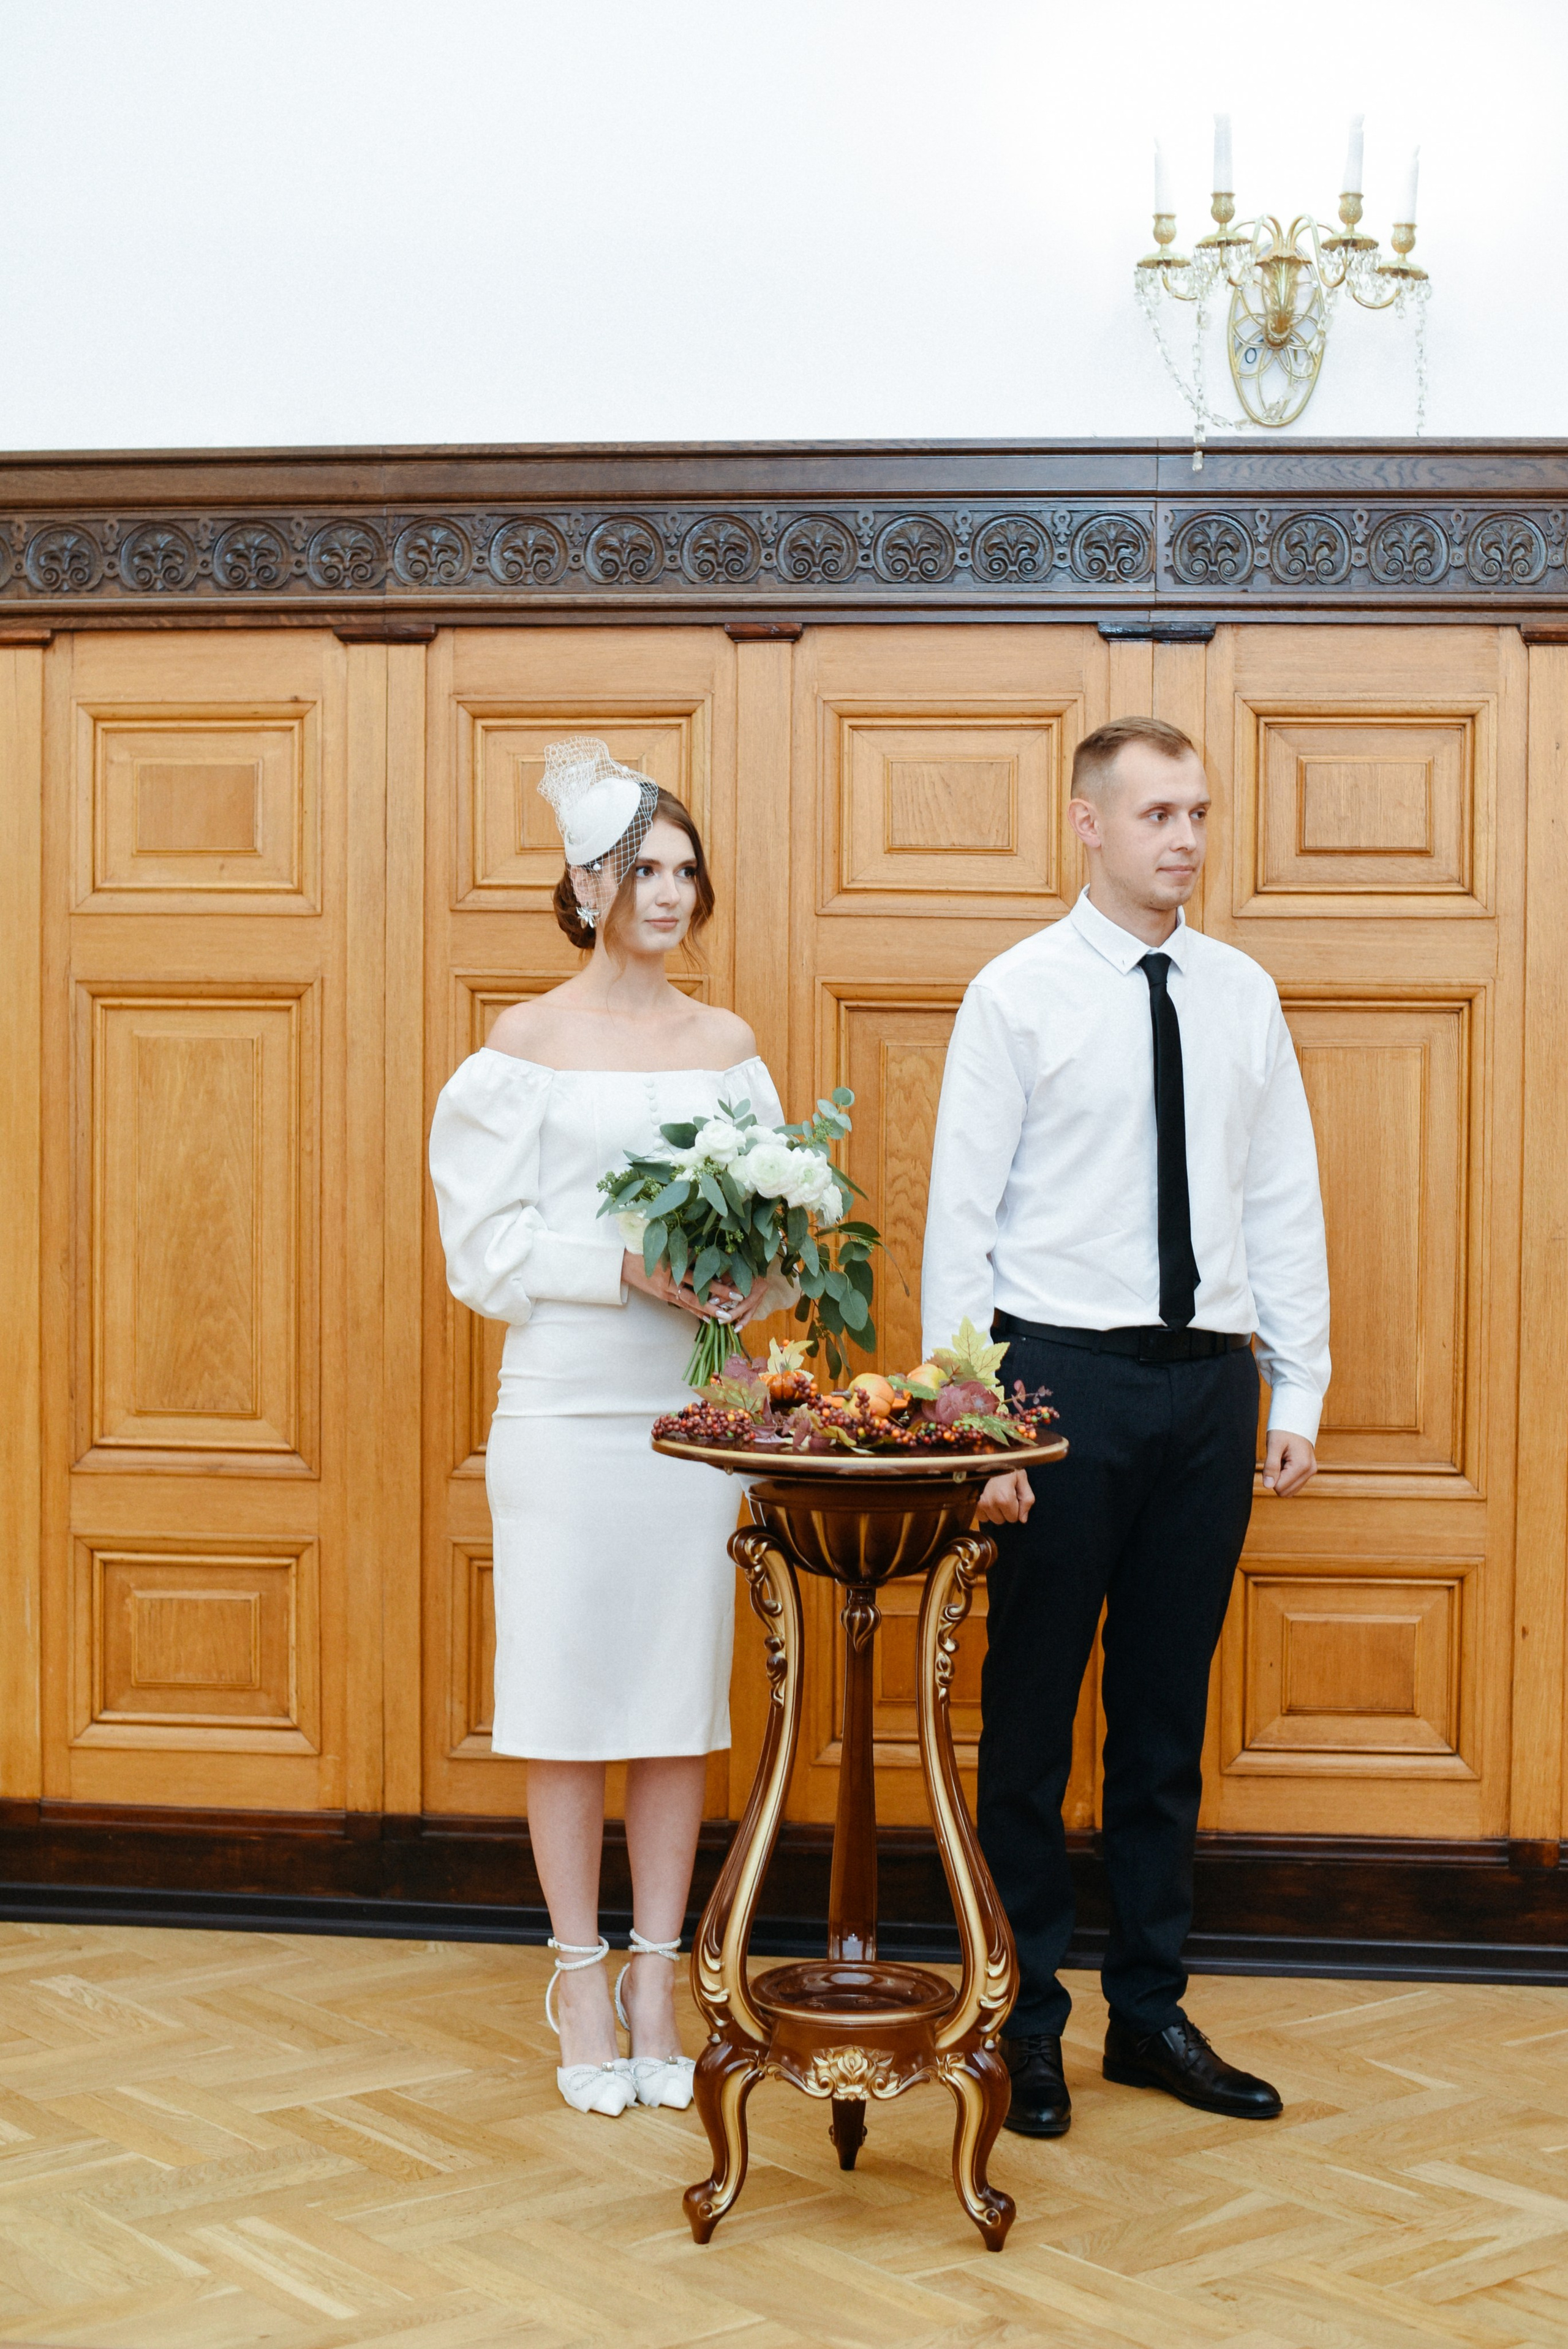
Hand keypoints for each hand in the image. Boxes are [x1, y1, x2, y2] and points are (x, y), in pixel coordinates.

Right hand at [622, 1251, 747, 1324]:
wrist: (624, 1263)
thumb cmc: (647, 1250)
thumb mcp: (666, 1247)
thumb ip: (685, 1251)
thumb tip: (707, 1252)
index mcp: (673, 1262)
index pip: (699, 1270)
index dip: (716, 1276)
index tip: (733, 1277)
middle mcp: (671, 1278)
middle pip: (699, 1288)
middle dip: (719, 1294)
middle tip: (737, 1298)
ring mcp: (667, 1289)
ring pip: (692, 1301)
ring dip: (709, 1308)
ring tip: (726, 1316)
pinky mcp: (663, 1296)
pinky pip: (683, 1306)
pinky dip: (696, 1312)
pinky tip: (708, 1319)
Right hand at [976, 1469, 1033, 1524]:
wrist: (990, 1458)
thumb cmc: (1008, 1467)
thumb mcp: (1023, 1479)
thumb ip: (1027, 1500)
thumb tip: (1023, 1520)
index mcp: (1004, 1498)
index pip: (1013, 1518)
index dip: (1016, 1508)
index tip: (1014, 1495)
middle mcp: (990, 1503)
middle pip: (1002, 1520)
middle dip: (1006, 1511)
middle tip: (1006, 1495)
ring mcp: (980, 1504)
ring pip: (992, 1519)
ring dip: (996, 1512)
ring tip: (998, 1496)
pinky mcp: (974, 1503)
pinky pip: (982, 1518)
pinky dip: (987, 1512)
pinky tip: (990, 1501)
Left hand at [1263, 1428, 1316, 1497]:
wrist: (1296, 1421)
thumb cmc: (1284, 1430)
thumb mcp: (1273, 1445)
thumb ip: (1270, 1466)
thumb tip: (1268, 1486)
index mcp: (1302, 1465)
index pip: (1279, 1488)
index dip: (1270, 1477)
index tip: (1273, 1461)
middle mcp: (1310, 1471)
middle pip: (1285, 1492)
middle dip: (1276, 1479)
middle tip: (1277, 1460)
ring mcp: (1310, 1472)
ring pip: (1289, 1491)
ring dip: (1281, 1478)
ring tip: (1282, 1460)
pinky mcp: (1308, 1472)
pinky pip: (1293, 1485)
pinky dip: (1286, 1477)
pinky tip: (1286, 1462)